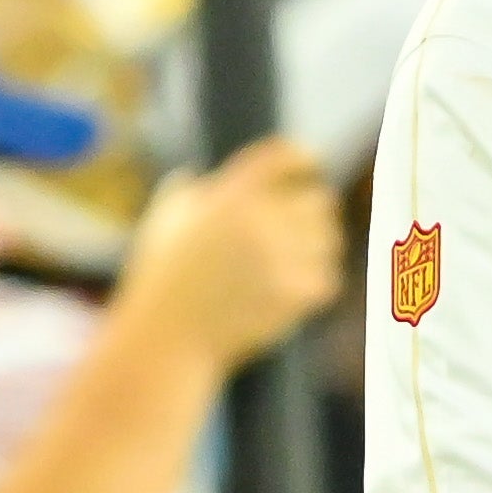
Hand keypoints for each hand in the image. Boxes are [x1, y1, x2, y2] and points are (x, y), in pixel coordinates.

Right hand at [113, 136, 352, 373]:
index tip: (310, 164)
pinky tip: (298, 286)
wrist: (169, 336)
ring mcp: (280, 257)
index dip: (301, 158)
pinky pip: (327, 278)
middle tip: (306, 222)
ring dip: (318, 246)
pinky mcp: (294, 293)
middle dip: (313, 210)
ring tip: (299, 256)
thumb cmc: (162, 279)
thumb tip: (198, 179)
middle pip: (318, 200)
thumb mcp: (166, 221)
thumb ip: (188, 193)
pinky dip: (316, 282)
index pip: (283, 157)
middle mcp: (260, 220)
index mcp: (229, 195)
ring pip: (329, 239)